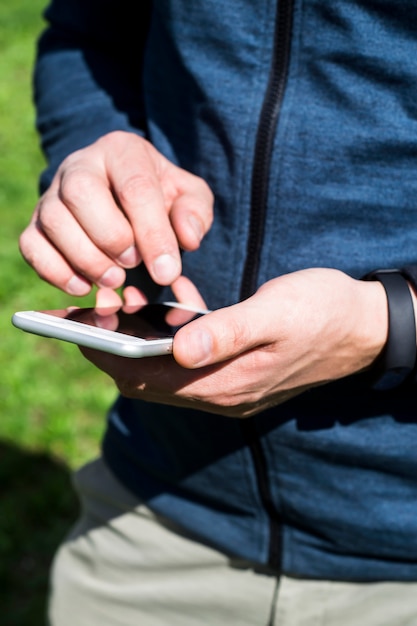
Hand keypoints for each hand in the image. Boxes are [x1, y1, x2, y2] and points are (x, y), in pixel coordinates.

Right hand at [19, 131, 212, 294]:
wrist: (123, 195)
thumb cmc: (159, 196)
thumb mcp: (188, 195)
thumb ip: (195, 212)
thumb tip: (188, 238)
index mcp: (122, 151)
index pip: (135, 187)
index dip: (152, 233)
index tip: (166, 271)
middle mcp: (80, 165)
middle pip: (81, 193)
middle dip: (111, 237)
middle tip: (132, 264)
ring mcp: (53, 194)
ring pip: (52, 220)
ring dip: (85, 258)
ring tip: (113, 279)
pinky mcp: (36, 223)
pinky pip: (31, 245)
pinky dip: (55, 271)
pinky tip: (84, 285)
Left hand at [80, 268, 388, 416]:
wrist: (363, 327)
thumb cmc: (321, 311)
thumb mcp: (276, 314)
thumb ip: (227, 332)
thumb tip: (176, 349)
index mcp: (227, 383)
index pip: (147, 379)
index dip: (106, 355)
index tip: (75, 327)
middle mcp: (221, 394)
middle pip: (147, 382)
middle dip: (113, 350)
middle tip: (92, 312)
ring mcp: (229, 388)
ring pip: (163, 375)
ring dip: (137, 345)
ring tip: (121, 307)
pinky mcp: (235, 375)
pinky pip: (185, 365)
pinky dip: (165, 342)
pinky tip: (168, 310)